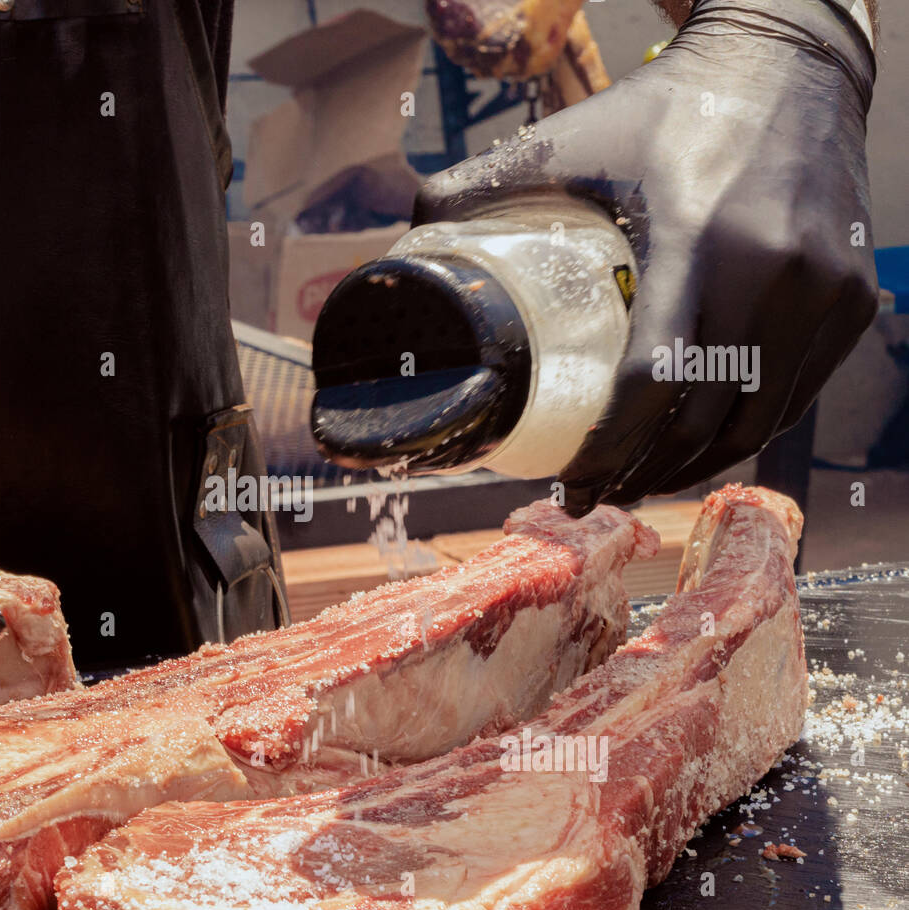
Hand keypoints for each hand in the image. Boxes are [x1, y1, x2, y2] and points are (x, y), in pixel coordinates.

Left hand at [414, 0, 878, 513]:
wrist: (790, 63)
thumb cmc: (671, 108)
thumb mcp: (575, 137)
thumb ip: (485, 182)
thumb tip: (409, 232)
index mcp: (696, 239)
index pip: (652, 380)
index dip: (607, 447)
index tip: (570, 478)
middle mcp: (772, 272)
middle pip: (702, 419)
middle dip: (643, 475)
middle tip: (596, 495)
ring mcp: (824, 291)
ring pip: (756, 422)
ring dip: (694, 468)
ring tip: (641, 483)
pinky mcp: (852, 299)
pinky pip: (795, 395)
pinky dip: (745, 432)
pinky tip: (700, 446)